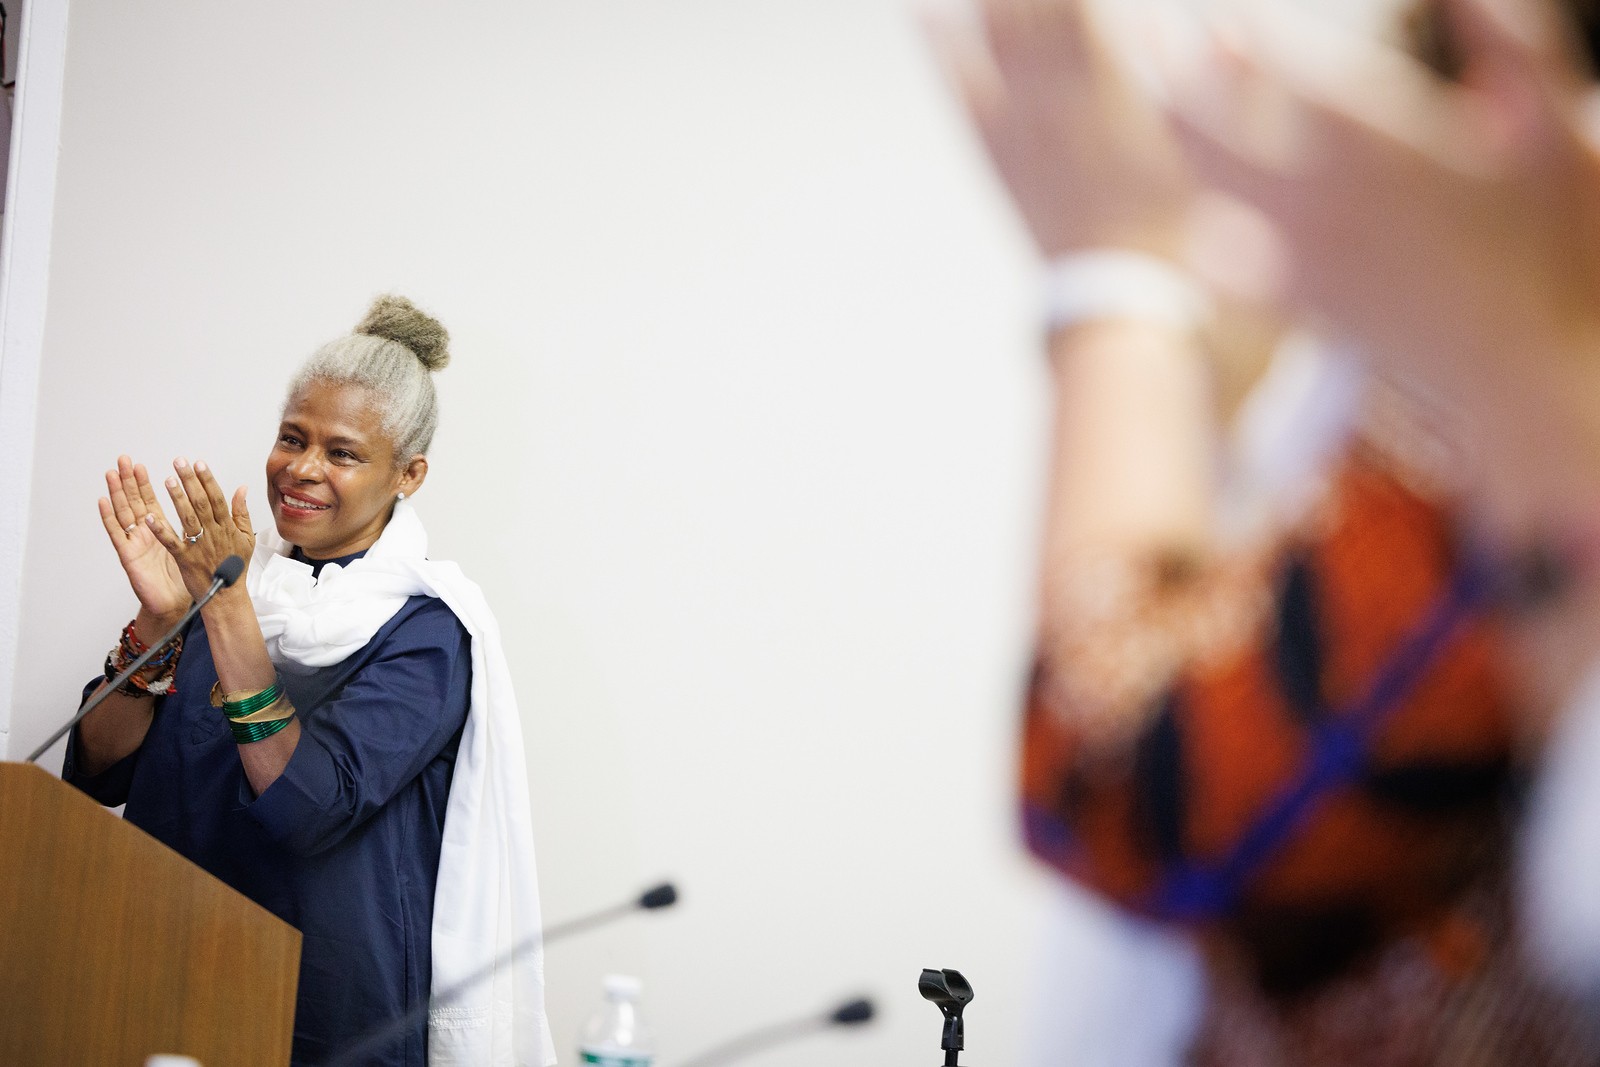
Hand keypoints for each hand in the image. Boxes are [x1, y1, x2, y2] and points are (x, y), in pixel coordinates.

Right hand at [98, 456, 190, 624]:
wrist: (176, 602)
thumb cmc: (186, 575)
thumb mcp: (197, 545)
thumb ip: (203, 522)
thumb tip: (210, 502)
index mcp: (161, 529)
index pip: (152, 500)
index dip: (148, 483)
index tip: (143, 464)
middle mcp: (145, 532)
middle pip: (135, 502)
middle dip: (130, 481)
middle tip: (124, 460)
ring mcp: (135, 542)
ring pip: (124, 512)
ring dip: (117, 492)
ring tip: (112, 473)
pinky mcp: (129, 555)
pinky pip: (117, 534)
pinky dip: (109, 517)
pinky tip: (103, 501)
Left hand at [144, 457, 255, 601]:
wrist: (227, 596)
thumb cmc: (234, 568)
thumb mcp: (247, 538)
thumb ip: (242, 512)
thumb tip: (242, 489)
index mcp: (228, 528)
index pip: (217, 498)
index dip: (207, 480)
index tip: (198, 464)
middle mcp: (214, 534)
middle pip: (202, 503)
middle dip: (190, 481)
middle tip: (179, 462)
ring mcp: (199, 546)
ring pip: (187, 518)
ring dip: (177, 499)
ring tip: (168, 480)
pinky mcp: (185, 559)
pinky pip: (171, 542)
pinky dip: (160, 530)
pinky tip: (149, 517)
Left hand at [928, 0, 1194, 256]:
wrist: (1126, 309)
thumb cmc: (1189, 229)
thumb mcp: (1208, 144)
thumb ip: (1201, 79)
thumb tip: (1184, 24)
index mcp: (1113, 90)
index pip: (1079, 4)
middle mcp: (1059, 101)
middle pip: (1030, 6)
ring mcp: (1025, 131)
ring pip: (993, 35)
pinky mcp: (1004, 161)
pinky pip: (963, 95)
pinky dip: (940, 49)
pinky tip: (919, 14)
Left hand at [1157, 0, 1599, 527]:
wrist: (1543, 374)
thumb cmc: (1565, 244)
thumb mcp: (1557, 127)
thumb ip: (1510, 40)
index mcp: (1377, 140)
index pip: (1275, 68)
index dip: (1233, 36)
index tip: (1212, 13)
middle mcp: (1319, 196)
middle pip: (1210, 123)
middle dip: (1171, 68)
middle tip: (1146, 32)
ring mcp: (1301, 255)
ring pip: (1209, 186)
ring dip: (1181, 135)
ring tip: (1159, 95)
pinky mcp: (1302, 304)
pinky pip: (1224, 259)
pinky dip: (1207, 223)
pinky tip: (1205, 208)